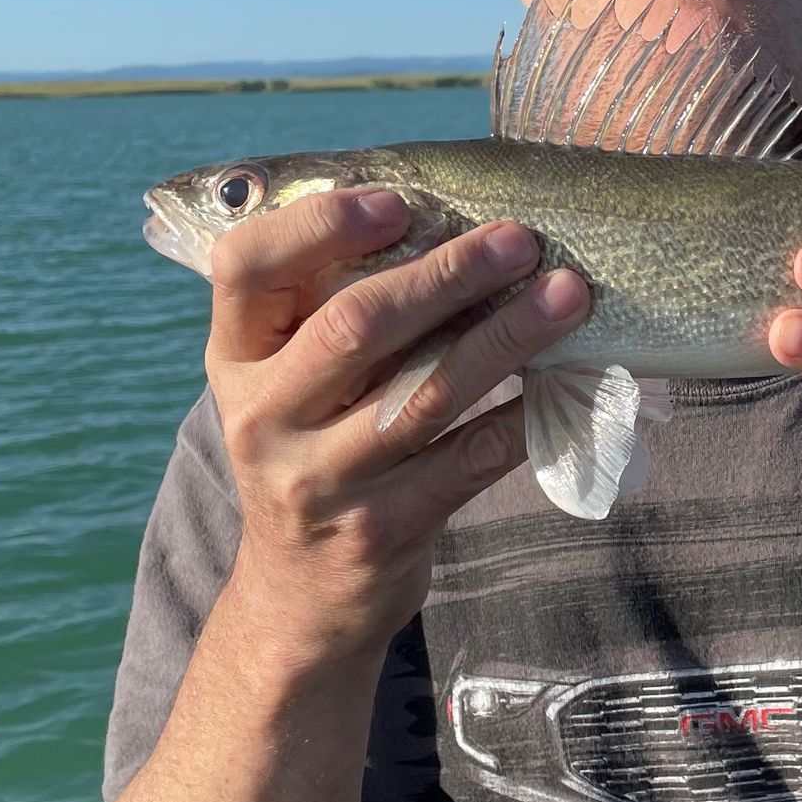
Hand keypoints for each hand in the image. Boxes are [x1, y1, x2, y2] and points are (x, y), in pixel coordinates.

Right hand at [205, 187, 589, 663]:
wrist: (298, 599)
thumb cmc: (310, 454)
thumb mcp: (286, 384)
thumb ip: (325, 311)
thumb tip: (438, 215)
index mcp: (234, 360)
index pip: (245, 267)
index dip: (319, 225)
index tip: (397, 202)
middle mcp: (263, 418)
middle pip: (355, 325)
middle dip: (446, 274)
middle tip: (518, 240)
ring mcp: (320, 481)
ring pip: (425, 392)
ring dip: (506, 336)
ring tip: (567, 295)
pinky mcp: (381, 531)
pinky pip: (468, 460)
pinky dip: (521, 417)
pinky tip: (565, 380)